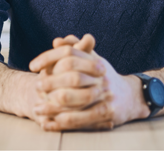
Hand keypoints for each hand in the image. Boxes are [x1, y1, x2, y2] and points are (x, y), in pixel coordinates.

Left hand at [29, 34, 149, 130]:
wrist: (130, 97)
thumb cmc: (104, 78)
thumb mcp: (92, 61)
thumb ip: (75, 49)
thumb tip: (57, 41)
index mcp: (95, 61)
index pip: (69, 53)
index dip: (48, 58)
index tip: (32, 66)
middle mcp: (101, 76)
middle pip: (72, 76)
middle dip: (51, 83)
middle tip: (37, 87)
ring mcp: (105, 94)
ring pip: (76, 99)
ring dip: (53, 106)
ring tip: (38, 109)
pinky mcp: (107, 112)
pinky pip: (83, 118)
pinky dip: (65, 122)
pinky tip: (50, 123)